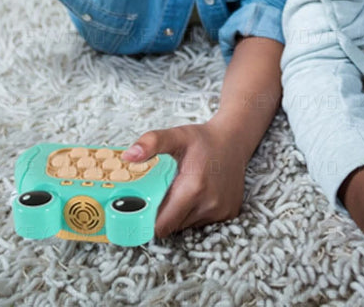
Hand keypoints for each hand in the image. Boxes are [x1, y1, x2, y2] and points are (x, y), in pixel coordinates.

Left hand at [122, 121, 247, 236]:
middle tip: (162, 194)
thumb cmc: (202, 139)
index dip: (149, 220)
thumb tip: (128, 156)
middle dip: (163, 215)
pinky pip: (203, 222)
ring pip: (187, 225)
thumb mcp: (176, 135)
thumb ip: (152, 142)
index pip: (161, 225)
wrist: (234, 140)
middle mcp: (209, 204)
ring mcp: (222, 211)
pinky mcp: (230, 213)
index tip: (143, 208)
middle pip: (173, 227)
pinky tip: (198, 193)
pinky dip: (196, 212)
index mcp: (193, 188)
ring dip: (180, 214)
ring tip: (181, 191)